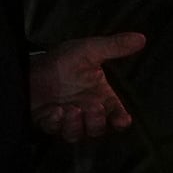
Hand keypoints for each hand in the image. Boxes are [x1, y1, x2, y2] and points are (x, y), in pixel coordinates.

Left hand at [29, 32, 145, 142]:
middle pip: (98, 129)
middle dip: (97, 122)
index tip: (122, 120)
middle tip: (92, 107)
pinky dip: (55, 122)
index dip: (120, 120)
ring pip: (77, 135)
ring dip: (75, 125)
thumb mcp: (89, 50)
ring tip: (70, 109)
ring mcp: (67, 119)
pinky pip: (54, 130)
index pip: (116, 113)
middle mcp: (85, 110)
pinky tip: (54, 111)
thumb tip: (142, 38)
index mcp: (99, 95)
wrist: (31, 66)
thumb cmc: (63, 60)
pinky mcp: (48, 122)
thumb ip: (115, 46)